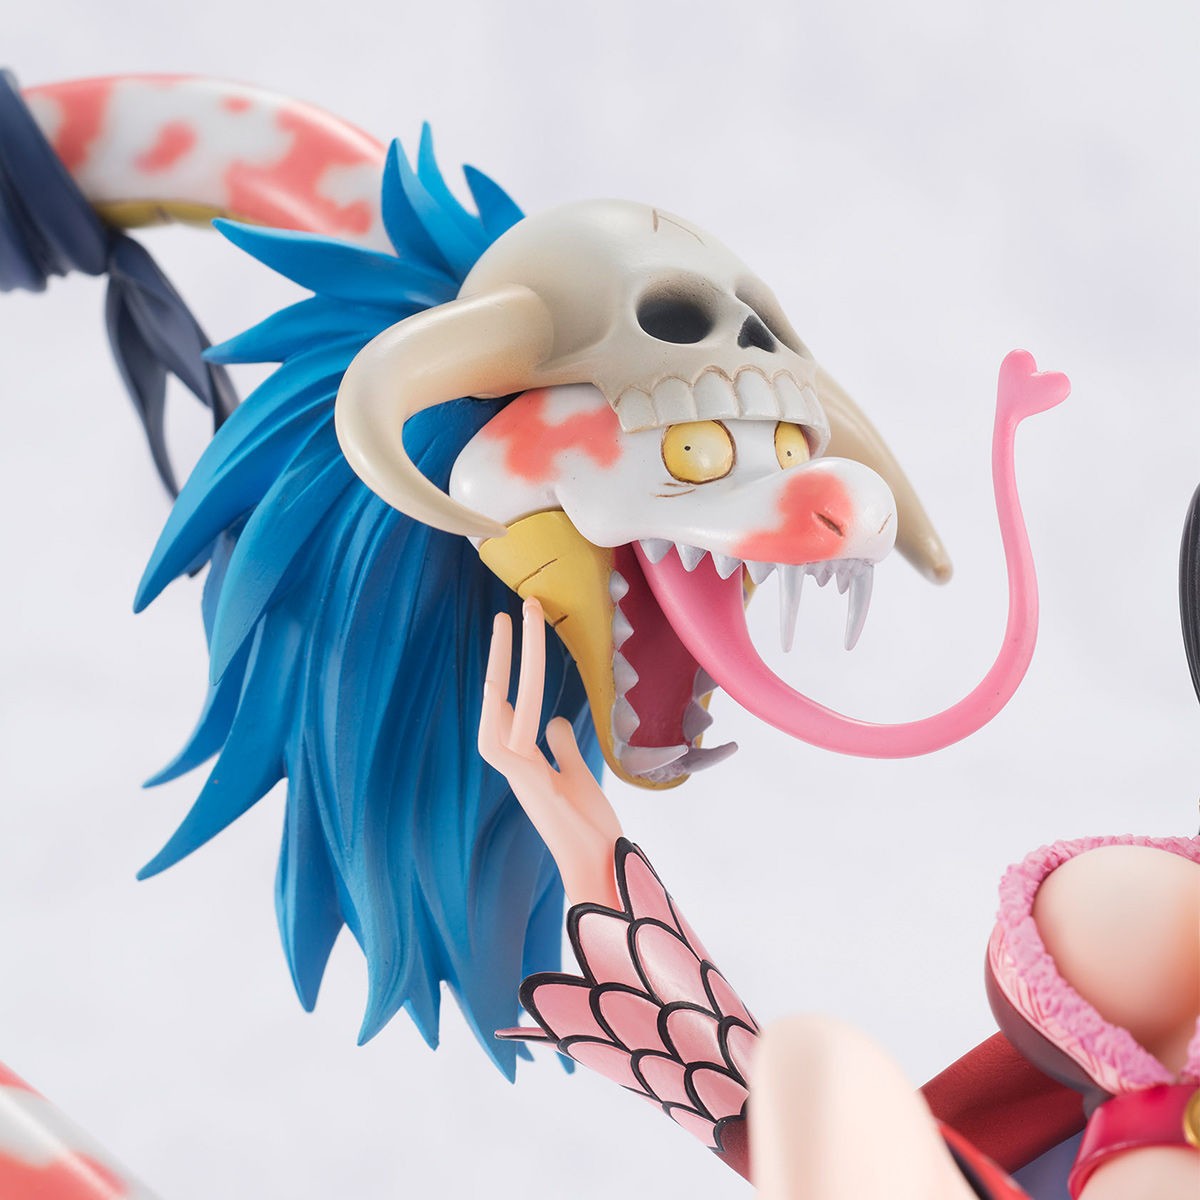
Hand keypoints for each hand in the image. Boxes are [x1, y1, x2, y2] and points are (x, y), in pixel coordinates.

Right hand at [479, 598, 622, 907]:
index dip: (514, 661)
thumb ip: (562, 748)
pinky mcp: (524, 779)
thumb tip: (553, 720)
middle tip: (527, 605)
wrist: (598, 865)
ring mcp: (514, 768)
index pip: (510, 697)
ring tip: (526, 617)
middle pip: (504, 691)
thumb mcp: (578, 775)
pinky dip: (512, 694)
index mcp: (523, 755)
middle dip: (514, 648)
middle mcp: (511, 758)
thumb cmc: (588, 827)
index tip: (519, 625)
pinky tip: (518, 656)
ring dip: (518, 656)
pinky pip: (508, 729)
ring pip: (506, 700)